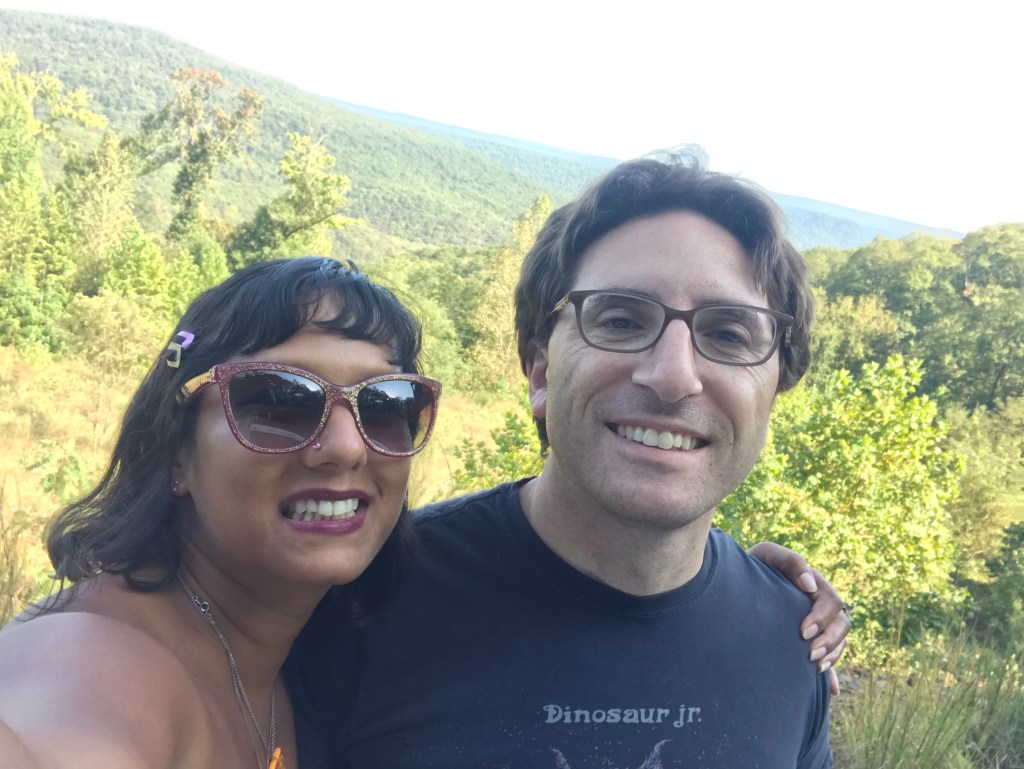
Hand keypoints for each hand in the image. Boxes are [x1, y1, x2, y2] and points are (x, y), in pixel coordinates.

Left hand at [747, 541, 851, 695]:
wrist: (737, 582)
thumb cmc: (753, 565)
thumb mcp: (768, 555)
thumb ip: (791, 562)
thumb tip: (810, 585)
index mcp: (814, 585)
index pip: (831, 602)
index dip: (822, 618)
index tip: (803, 632)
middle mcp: (820, 605)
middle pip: (841, 624)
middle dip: (830, 641)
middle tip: (810, 654)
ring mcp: (817, 623)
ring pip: (840, 641)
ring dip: (833, 655)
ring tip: (816, 667)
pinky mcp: (809, 640)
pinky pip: (828, 658)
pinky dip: (832, 675)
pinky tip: (830, 691)